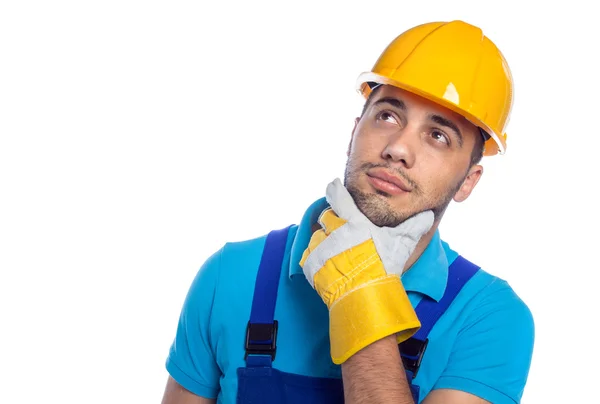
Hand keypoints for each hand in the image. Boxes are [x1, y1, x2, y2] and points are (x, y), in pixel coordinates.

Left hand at [300, 178, 432, 363]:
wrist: (365, 294)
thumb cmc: (384, 266)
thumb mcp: (401, 243)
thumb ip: (413, 227)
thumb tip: (428, 214)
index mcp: (353, 222)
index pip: (339, 198)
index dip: (335, 190)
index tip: (332, 186)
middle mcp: (334, 230)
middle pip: (327, 217)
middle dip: (333, 223)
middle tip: (343, 236)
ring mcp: (321, 246)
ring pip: (317, 236)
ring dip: (325, 242)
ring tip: (338, 255)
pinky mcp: (311, 263)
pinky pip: (309, 254)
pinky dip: (316, 258)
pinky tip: (329, 266)